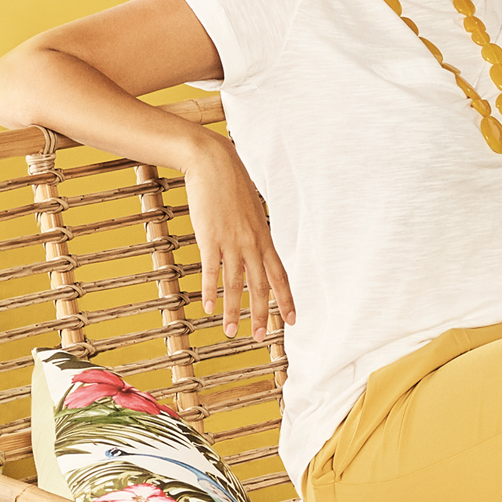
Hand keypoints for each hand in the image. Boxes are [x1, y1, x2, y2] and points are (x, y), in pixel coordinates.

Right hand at [183, 133, 295, 340]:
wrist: (213, 163)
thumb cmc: (231, 184)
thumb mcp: (251, 210)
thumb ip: (255, 231)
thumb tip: (257, 245)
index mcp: (264, 237)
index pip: (281, 275)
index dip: (288, 299)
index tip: (294, 320)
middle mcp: (252, 243)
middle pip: (261, 286)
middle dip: (262, 315)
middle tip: (261, 338)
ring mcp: (231, 242)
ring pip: (235, 284)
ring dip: (233, 311)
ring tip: (231, 332)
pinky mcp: (210, 237)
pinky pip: (212, 270)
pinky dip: (210, 291)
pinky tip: (208, 308)